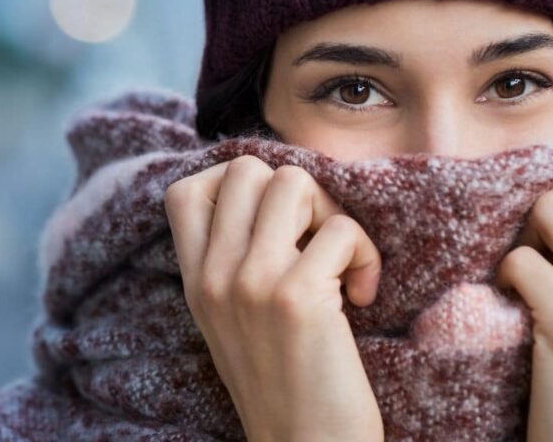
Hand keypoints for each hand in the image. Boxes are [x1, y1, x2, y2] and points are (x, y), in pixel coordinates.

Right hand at [164, 155, 384, 441]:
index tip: (275, 221)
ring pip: (294, 182)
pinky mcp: (296, 297)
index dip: (236, 185)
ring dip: (332, 213)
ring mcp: (251, 283)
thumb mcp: (232, 321)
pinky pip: (341, 229)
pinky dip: (365, 254)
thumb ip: (233, 263)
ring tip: (341, 262)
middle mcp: (214, 276)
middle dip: (296, 192)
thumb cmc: (283, 383)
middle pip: (247, 169)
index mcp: (195, 281)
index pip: (186, 192)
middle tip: (316, 239)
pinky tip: (363, 296)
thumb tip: (275, 193)